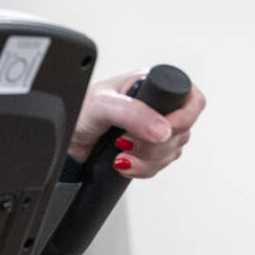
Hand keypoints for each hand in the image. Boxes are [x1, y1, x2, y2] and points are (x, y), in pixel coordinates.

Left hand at [68, 69, 205, 178]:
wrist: (63, 137)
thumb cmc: (77, 110)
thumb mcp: (102, 104)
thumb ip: (133, 113)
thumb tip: (163, 129)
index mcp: (151, 85)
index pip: (191, 100)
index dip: (183, 119)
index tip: (163, 131)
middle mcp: (156, 106)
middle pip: (183, 132)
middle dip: (156, 146)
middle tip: (128, 142)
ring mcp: (151, 129)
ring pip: (172, 152)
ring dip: (148, 160)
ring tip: (121, 153)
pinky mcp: (144, 150)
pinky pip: (158, 166)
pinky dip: (142, 169)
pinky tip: (123, 163)